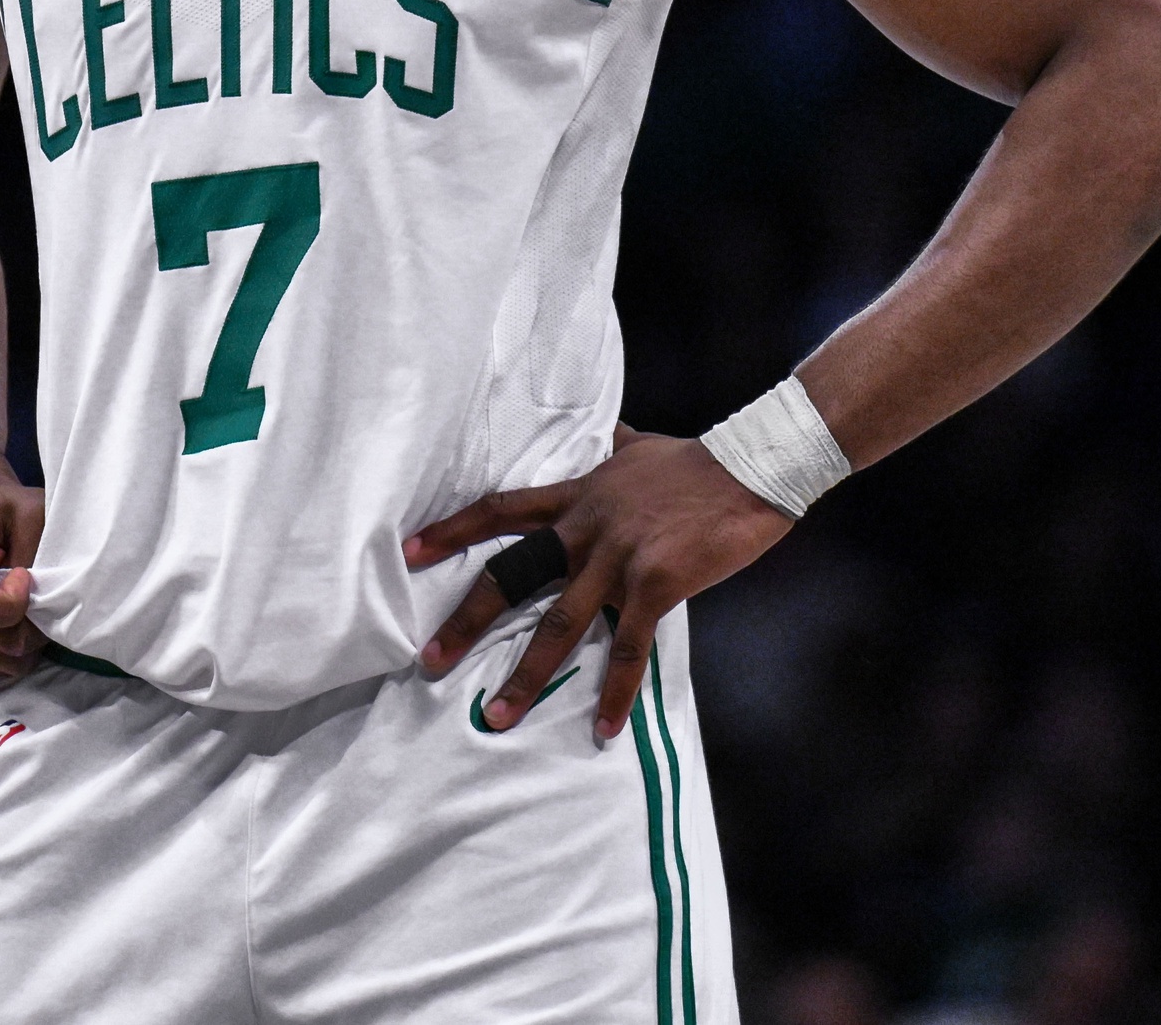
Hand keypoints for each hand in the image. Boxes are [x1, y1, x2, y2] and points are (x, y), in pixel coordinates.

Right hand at [0, 482, 46, 681]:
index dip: (16, 604)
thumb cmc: (0, 514)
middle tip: (38, 596)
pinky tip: (5, 626)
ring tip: (19, 607)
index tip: (25, 575)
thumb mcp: (28, 512)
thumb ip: (36, 553)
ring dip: (22, 643)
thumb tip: (40, 604)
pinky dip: (5, 657)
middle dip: (32, 627)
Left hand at [405, 431, 791, 738]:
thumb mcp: (638, 446)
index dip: (453, 531)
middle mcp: (586, 529)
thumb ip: (610, 447)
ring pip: (560, 626)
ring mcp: (619, 559)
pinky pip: (630, 649)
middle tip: (428, 660)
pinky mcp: (656, 584)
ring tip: (498, 717)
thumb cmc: (696, 460)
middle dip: (467, 621)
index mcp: (578, 496)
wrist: (750, 469)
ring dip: (527, 676)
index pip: (501, 511)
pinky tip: (603, 729)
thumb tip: (604, 431)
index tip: (410, 553)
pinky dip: (615, 694)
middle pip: (513, 577)